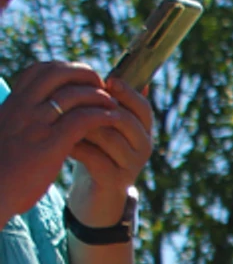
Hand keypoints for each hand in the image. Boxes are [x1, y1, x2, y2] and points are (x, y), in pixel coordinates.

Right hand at [0, 62, 121, 220]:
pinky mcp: (51, 145)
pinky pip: (81, 120)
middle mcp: (23, 109)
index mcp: (12, 104)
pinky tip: (112, 119)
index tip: (80, 76)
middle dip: (83, 73)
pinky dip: (101, 115)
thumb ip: (19, 119)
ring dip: (97, 95)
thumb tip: (31, 116)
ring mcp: (36, 125)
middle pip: (56, 74)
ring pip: (72, 94)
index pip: (37, 71)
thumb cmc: (1, 167)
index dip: (63, 68)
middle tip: (101, 84)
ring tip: (112, 102)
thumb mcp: (6, 133)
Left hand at [67, 75, 154, 219]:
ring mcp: (131, 166)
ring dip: (81, 126)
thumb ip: (111, 102)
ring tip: (60, 120)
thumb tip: (121, 69)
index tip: (107, 80)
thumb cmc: (99, 151)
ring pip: (108, 137)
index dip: (126, 92)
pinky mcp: (115, 181)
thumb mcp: (106, 125)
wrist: (98, 194)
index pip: (142, 107)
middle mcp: (143, 147)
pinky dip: (74, 146)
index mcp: (143, 130)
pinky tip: (59, 141)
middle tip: (72, 101)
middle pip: (124, 119)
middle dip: (96, 107)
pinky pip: (94, 157)